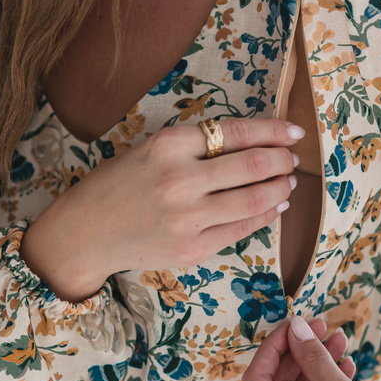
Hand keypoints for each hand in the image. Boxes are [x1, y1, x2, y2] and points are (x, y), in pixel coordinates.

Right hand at [19, 118, 300, 300]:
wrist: (86, 232)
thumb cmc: (119, 185)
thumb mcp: (150, 150)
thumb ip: (195, 145)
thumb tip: (255, 142)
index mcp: (167, 146)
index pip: (235, 131)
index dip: (273, 131)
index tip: (294, 132)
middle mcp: (180, 179)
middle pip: (253, 164)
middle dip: (282, 160)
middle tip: (292, 159)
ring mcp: (188, 218)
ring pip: (255, 198)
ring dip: (281, 187)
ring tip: (288, 181)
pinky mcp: (192, 249)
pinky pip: (242, 229)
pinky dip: (265, 215)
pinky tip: (274, 206)